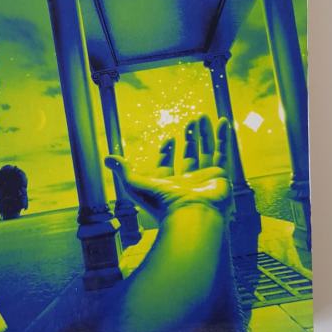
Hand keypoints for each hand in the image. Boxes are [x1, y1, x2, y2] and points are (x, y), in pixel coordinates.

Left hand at [105, 115, 233, 222]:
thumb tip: (107, 158)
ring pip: (206, 151)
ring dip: (204, 133)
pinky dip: (224, 137)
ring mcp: (205, 178)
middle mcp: (188, 182)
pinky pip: (223, 153)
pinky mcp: (221, 175)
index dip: (166, 151)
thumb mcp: (136, 184)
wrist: (192, 215)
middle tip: (191, 121)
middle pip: (189, 155)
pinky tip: (222, 121)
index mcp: (168, 185)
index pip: (167, 165)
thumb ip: (123, 170)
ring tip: (203, 116)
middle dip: (189, 137)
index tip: (169, 139)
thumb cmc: (163, 203)